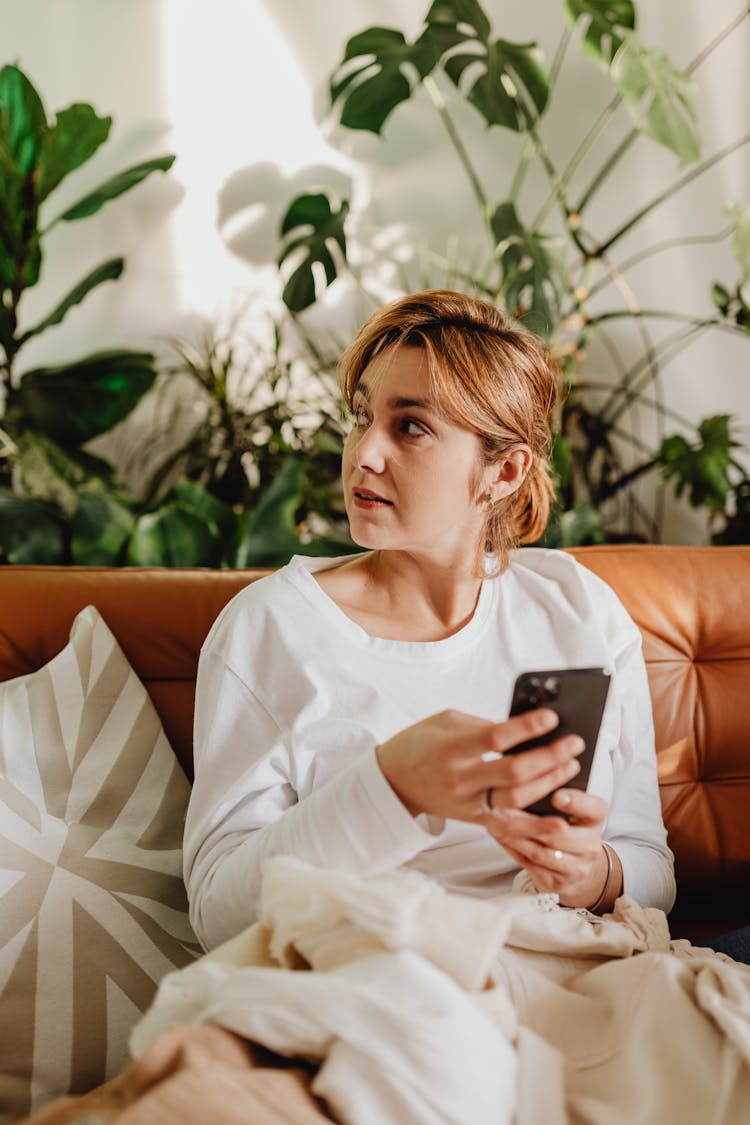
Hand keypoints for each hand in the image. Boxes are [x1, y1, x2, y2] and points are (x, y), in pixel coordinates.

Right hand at [376, 707, 583, 821]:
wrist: (392, 781)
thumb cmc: (419, 743)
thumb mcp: (445, 720)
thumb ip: (484, 724)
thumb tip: (525, 727)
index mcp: (450, 749)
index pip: (495, 739)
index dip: (526, 728)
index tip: (552, 717)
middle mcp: (460, 779)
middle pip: (513, 773)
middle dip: (549, 757)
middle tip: (574, 743)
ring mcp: (467, 803)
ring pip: (516, 802)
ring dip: (548, 785)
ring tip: (571, 767)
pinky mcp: (473, 819)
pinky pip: (508, 826)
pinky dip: (535, 825)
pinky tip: (559, 819)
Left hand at [487, 787, 620, 908]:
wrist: (577, 864)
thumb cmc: (568, 825)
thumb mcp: (572, 806)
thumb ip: (557, 793)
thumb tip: (528, 778)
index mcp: (595, 818)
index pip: (593, 808)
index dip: (575, 802)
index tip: (556, 795)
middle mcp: (591, 845)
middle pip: (558, 833)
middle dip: (526, 821)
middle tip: (502, 807)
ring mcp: (576, 868)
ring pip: (540, 852)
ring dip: (513, 836)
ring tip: (494, 821)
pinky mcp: (557, 883)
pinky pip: (530, 865)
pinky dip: (511, 848)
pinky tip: (498, 835)